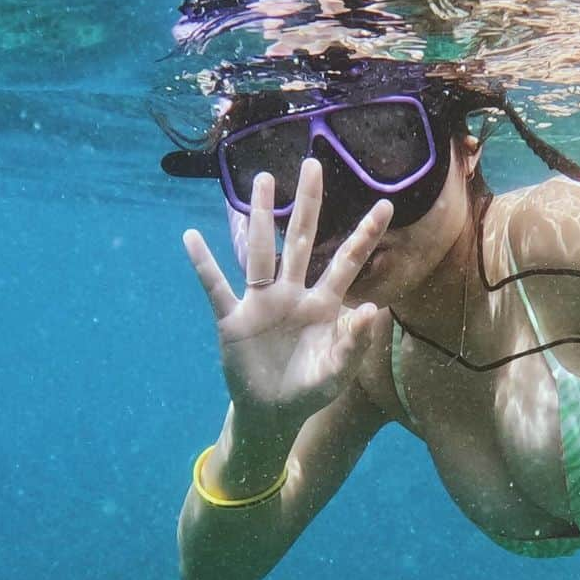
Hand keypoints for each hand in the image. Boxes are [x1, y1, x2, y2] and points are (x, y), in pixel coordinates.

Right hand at [183, 157, 392, 431]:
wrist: (273, 414)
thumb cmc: (310, 390)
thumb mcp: (338, 372)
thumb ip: (356, 343)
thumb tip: (374, 309)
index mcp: (323, 305)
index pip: (347, 262)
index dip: (365, 235)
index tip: (387, 204)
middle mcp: (292, 294)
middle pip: (301, 240)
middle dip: (308, 204)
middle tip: (312, 164)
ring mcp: (261, 303)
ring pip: (260, 251)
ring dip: (260, 216)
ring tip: (262, 180)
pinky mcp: (233, 320)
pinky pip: (216, 287)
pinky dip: (204, 265)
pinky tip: (192, 238)